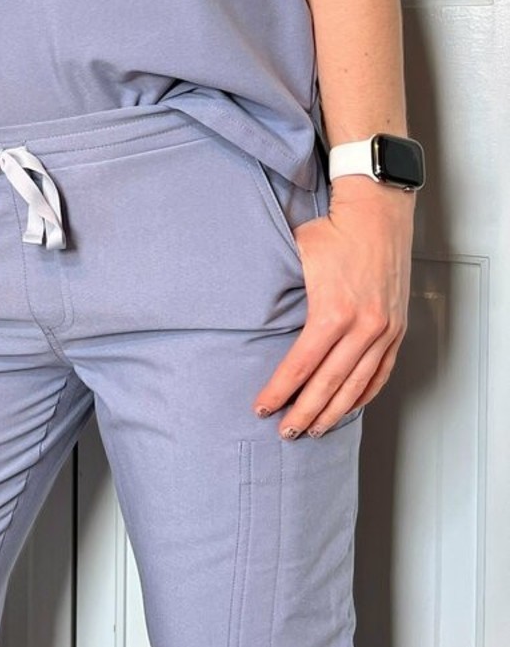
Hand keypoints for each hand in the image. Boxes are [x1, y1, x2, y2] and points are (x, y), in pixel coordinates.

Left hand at [252, 175, 413, 435]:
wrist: (377, 213)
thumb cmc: (333, 231)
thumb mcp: (295, 258)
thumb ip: (281, 293)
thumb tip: (250, 314)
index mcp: (332, 312)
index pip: (300, 365)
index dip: (279, 390)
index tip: (262, 408)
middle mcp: (362, 327)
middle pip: (328, 384)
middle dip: (304, 413)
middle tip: (285, 433)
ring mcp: (384, 330)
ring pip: (357, 385)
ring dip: (334, 412)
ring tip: (313, 431)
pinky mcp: (396, 328)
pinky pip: (381, 372)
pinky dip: (363, 394)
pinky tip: (348, 408)